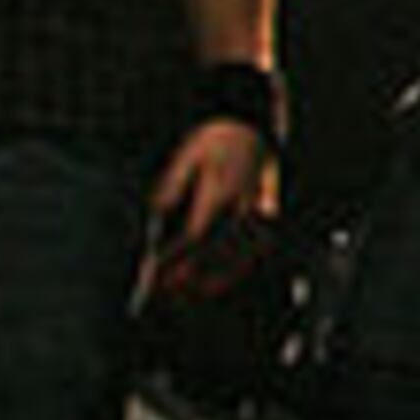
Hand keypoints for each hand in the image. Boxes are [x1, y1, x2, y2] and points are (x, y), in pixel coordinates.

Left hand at [138, 119, 273, 308]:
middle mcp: (241, 205)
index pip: (196, 233)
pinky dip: (240, 267)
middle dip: (193, 275)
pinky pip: (256, 248)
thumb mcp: (188, 154)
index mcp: (220, 190)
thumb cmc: (215, 139)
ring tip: (193, 293)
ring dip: (218, 277)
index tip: (156, 270)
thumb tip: (156, 209)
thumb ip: (173, 183)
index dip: (175, 256)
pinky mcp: (264, 215)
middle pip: (218, 251)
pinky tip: (224, 278)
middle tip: (168, 291)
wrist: (251, 126)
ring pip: (242, 255)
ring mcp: (256, 212)